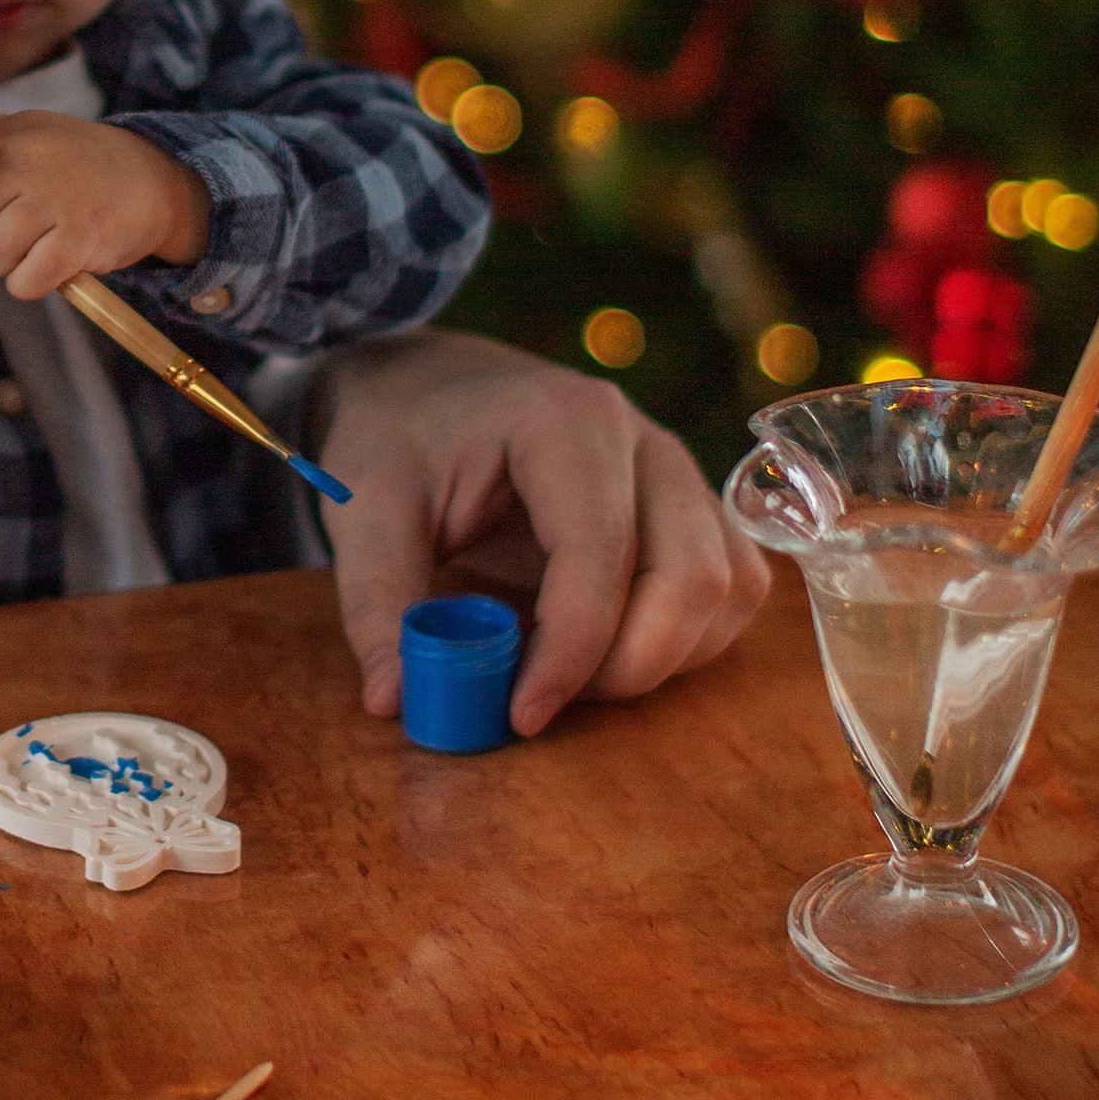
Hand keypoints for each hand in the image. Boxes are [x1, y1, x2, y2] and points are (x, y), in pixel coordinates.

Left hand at [0, 109, 208, 302]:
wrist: (149, 178)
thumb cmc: (74, 164)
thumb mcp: (26, 137)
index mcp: (6, 135)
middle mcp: (26, 162)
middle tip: (5, 239)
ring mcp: (54, 198)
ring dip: (5, 267)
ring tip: (29, 251)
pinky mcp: (80, 236)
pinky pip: (26, 280)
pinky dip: (30, 284)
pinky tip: (48, 268)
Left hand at [311, 328, 771, 737]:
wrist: (427, 385)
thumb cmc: (399, 436)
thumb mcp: (364, 507)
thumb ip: (376, 601)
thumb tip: (393, 700)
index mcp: (563, 422)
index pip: (600, 554)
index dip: (569, 651)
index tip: (519, 714)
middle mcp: (642, 440)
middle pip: (692, 577)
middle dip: (627, 666)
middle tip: (544, 699)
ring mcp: (678, 470)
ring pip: (726, 587)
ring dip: (664, 658)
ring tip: (570, 673)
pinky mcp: (691, 506)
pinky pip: (733, 586)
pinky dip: (688, 640)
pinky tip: (610, 650)